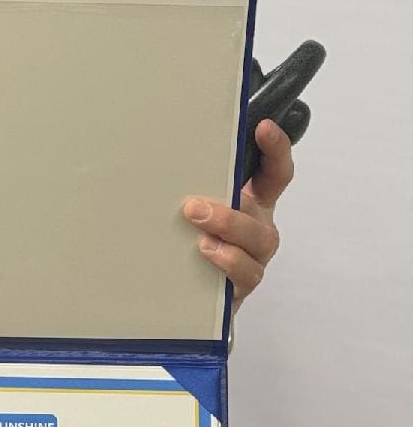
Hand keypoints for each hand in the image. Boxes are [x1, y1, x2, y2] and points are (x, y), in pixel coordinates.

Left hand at [182, 119, 294, 312]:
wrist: (185, 299)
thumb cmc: (187, 245)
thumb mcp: (189, 212)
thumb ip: (188, 187)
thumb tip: (152, 155)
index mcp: (251, 202)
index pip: (274, 172)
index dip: (275, 149)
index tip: (263, 128)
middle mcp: (256, 228)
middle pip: (259, 213)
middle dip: (230, 209)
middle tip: (193, 207)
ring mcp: (252, 259)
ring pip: (256, 244)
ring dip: (227, 234)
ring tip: (200, 238)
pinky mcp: (240, 287)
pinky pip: (245, 275)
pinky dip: (227, 264)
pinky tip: (206, 256)